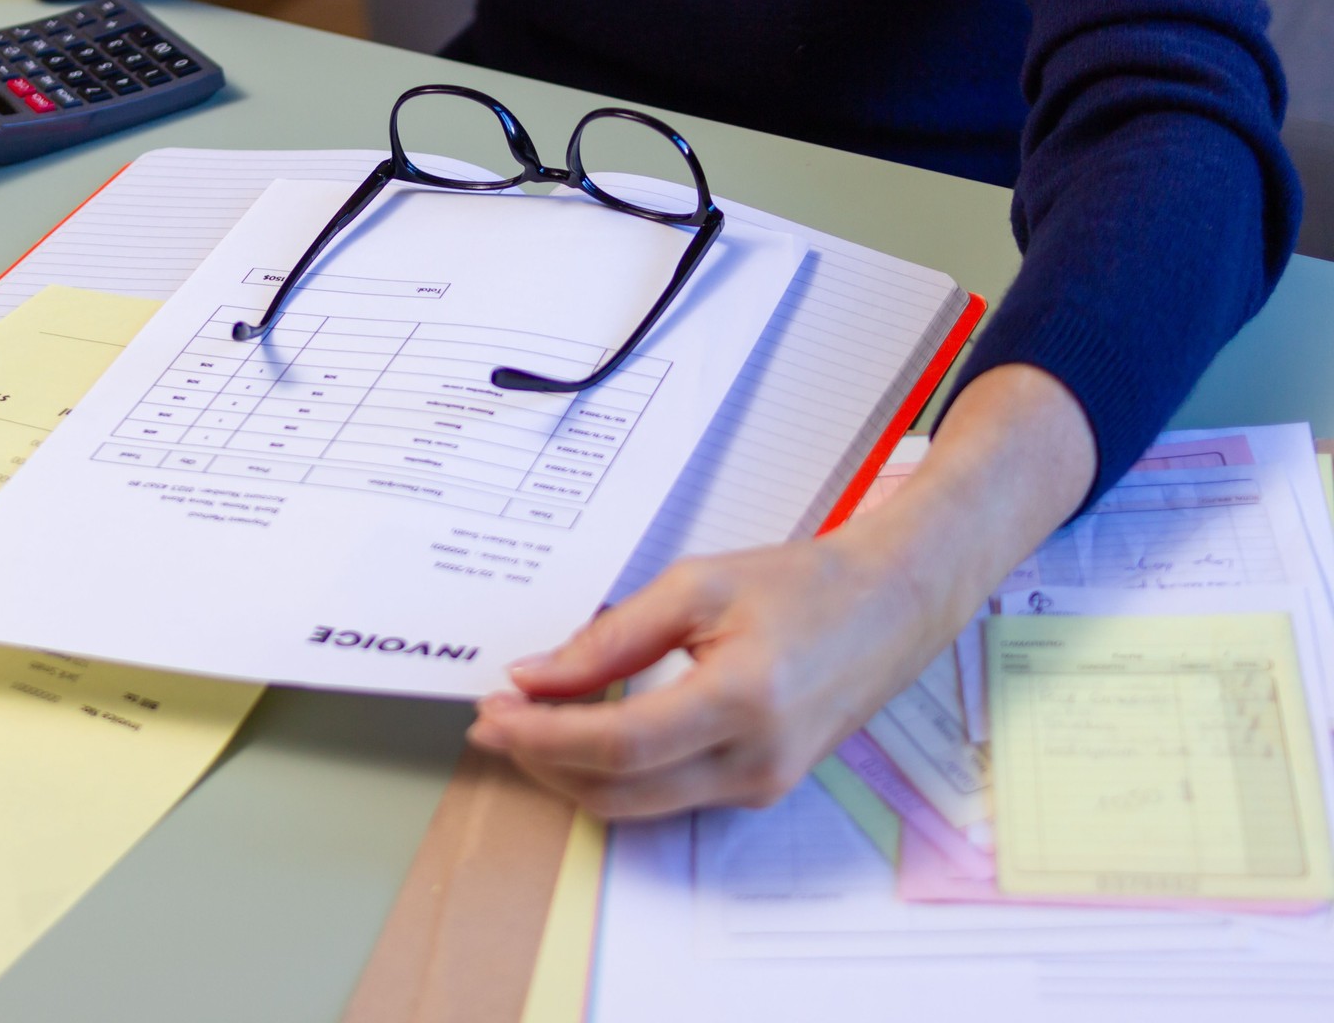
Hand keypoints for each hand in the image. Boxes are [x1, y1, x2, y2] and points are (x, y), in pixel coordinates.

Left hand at [465, 525, 950, 816]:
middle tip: (494, 719)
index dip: (544, 735)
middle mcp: (755, 761)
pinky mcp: (758, 789)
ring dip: (572, 773)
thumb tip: (537, 677)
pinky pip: (667, 796)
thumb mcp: (698, 585)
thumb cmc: (807, 584)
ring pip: (637, 804)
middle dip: (543, 761)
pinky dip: (615, 773)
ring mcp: (760, 785)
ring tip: (528, 725)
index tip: (494, 711)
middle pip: (619, 789)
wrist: (895, 605)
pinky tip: (586, 733)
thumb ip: (612, 636)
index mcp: (744, 701)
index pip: (618, 743)